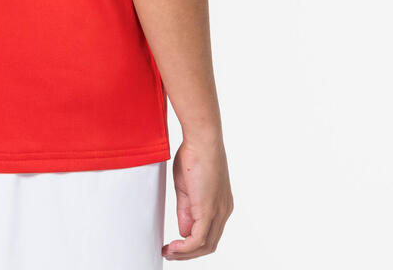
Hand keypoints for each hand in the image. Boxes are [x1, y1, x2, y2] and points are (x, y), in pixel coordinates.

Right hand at [163, 136, 232, 259]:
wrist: (203, 139)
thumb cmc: (195, 153)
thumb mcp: (187, 186)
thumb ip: (186, 210)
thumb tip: (183, 231)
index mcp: (220, 204)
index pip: (209, 233)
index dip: (191, 243)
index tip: (174, 244)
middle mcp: (223, 211)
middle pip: (208, 244)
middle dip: (187, 253)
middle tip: (169, 253)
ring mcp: (218, 211)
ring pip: (205, 245)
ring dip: (185, 253)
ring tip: (168, 252)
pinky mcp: (210, 210)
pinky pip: (199, 239)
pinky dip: (185, 248)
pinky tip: (173, 247)